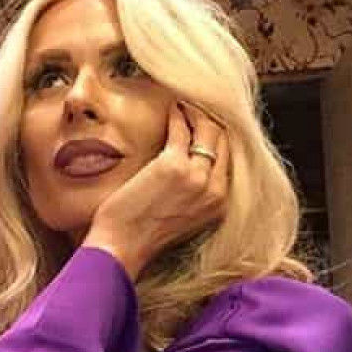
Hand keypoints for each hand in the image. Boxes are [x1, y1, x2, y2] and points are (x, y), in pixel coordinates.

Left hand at [82, 100, 230, 281]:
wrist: (122, 247)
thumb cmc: (143, 234)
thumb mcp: (182, 216)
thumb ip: (193, 194)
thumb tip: (189, 170)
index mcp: (220, 203)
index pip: (228, 158)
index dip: (217, 136)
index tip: (206, 122)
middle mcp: (215, 189)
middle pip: (223, 140)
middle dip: (211, 119)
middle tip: (195, 106)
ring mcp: (197, 176)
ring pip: (207, 130)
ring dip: (196, 112)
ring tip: (184, 104)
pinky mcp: (173, 165)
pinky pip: (182, 129)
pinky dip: (178, 115)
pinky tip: (171, 109)